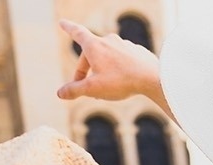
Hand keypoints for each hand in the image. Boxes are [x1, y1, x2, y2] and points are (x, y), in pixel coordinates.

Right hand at [55, 20, 170, 115]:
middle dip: (85, 71)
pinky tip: (123, 82)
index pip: (77, 33)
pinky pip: (121, 60)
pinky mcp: (136, 51)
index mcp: (95, 46)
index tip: (62, 22)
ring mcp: (124, 45)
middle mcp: (109, 40)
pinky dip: (117, 70)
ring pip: (107, 58)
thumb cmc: (121, 81)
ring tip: (106, 88)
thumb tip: (60, 93)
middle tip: (84, 89)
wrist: (153, 78)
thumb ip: (74, 90)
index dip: (68, 28)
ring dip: (102, 71)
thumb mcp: (93, 89)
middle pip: (91, 54)